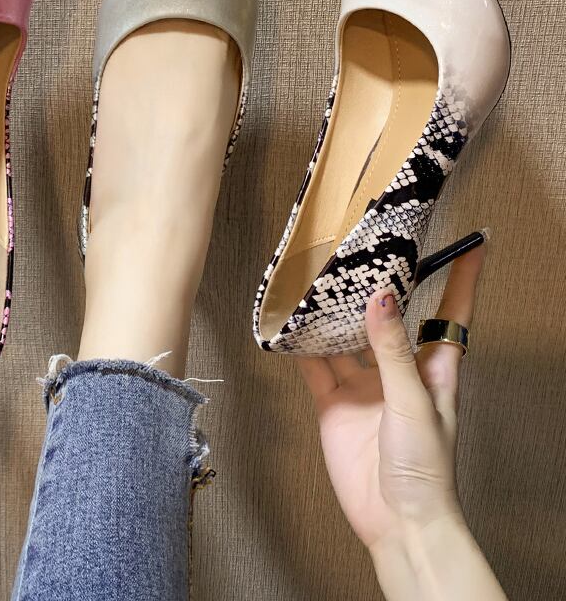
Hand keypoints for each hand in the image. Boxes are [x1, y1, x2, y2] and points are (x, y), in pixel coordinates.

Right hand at [300, 245, 505, 598]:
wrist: (396, 521)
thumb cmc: (426, 469)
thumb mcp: (413, 401)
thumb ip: (392, 350)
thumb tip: (379, 300)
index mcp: (435, 367)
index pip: (453, 312)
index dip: (463, 277)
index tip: (474, 243)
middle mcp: (399, 370)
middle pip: (390, 318)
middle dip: (380, 287)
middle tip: (366, 250)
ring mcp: (365, 386)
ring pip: (346, 338)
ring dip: (333, 314)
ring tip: (317, 281)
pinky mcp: (335, 404)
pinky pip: (315, 368)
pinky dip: (301, 349)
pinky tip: (290, 329)